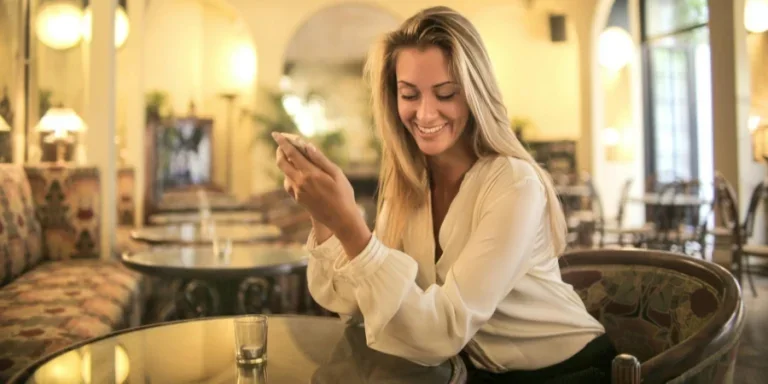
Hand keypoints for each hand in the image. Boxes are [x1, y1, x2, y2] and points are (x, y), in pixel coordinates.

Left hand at [273, 133, 369, 254]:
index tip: (276, 134)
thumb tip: (308, 146)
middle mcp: (300, 182)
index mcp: (310, 174)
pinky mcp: (298, 199)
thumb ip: (320, 159)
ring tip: (294, 157)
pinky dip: (290, 175)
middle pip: (282, 163)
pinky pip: (289, 184)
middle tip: (283, 144)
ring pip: (285, 173)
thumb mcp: (336, 174)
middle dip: (280, 151)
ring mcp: (297, 192)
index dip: (283, 143)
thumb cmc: (343, 194)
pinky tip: (298, 174)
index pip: (292, 154)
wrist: (341, 219)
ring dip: (286, 163)